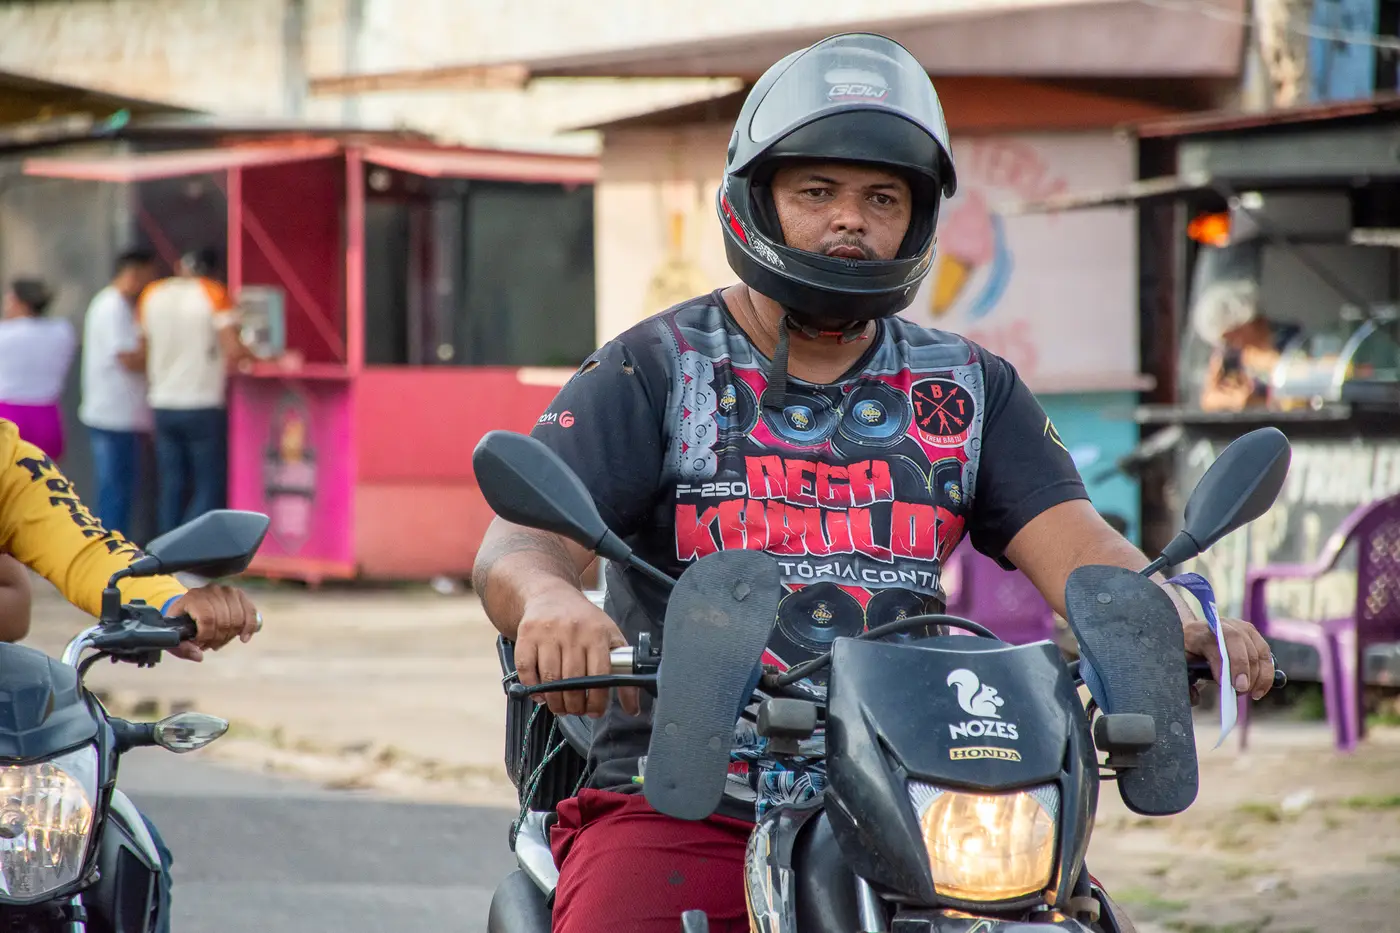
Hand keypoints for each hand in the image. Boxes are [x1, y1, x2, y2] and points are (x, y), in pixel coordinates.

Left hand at [164, 584, 260, 662]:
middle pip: (224, 620)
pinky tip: (244, 638)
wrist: (190, 605)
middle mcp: (212, 591)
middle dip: (218, 639)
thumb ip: (182, 648)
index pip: (208, 618)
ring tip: (220, 641)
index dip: (207, 636)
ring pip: (238, 618)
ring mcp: (228, 591)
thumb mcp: (174, 634)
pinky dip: (249, 627)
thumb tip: (199, 656)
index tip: (201, 644)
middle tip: (211, 645)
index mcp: (193, 598)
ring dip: (230, 635)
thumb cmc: (181, 622)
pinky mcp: (240, 595)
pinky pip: (250, 612)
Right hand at [515, 585, 639, 718]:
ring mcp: (547, 632)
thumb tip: (633, 709)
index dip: (597, 700)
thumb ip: (624, 673)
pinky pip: (526, 669)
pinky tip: (541, 693)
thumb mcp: (611, 639)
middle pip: (572, 681)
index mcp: (597, 633)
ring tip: (560, 706)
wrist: (552, 594)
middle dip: (575, 705)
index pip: (599, 675)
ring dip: (554, 701)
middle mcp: (572, 631)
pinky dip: (532, 687)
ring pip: (549, 679)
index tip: (595, 711)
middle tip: (576, 711)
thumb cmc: (585, 621)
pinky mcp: (527, 634)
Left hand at [1183, 614, 1275, 700]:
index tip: (1226, 685)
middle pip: (1238, 642)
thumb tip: (1196, 698)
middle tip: (1241, 690)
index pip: (1214, 644)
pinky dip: (1266, 673)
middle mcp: (1221, 625)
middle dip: (1243, 669)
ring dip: (1258, 674)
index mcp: (1198, 631)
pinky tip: (1259, 690)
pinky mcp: (1252, 634)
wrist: (1193, 635)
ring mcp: (1239, 627)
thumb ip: (1186, 681)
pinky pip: (1265, 654)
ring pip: (1256, 648)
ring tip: (1251, 694)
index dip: (1222, 664)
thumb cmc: (1186, 654)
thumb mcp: (1179, 665)